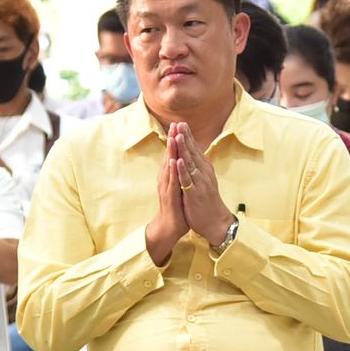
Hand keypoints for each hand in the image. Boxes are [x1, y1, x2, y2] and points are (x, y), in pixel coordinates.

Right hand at [145, 131, 189, 265]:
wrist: (170, 227)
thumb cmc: (176, 207)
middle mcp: (166, 179)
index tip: (178, 124)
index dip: (175, 139)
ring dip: (170, 152)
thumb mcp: (179, 186)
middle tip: (174, 123)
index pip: (172, 154)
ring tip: (172, 136)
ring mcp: (167, 187)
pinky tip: (173, 161)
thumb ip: (179, 174)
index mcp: (170, 176)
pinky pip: (171, 182)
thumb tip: (183, 161)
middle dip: (172, 140)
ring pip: (168, 166)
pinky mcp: (170, 197)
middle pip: (168, 156)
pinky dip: (172, 171)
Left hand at [175, 123, 234, 247]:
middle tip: (180, 123)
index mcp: (204, 170)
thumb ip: (199, 168)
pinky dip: (182, 170)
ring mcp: (200, 183)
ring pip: (190, 163)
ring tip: (179, 135)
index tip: (182, 123)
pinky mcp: (194, 193)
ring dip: (184, 149)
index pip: (195, 149)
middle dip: (186, 137)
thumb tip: (193, 155)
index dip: (188, 136)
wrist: (215, 221)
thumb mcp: (204, 181)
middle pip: (193, 152)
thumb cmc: (207, 201)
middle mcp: (204, 173)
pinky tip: (177, 160)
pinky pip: (188, 180)